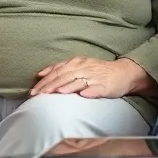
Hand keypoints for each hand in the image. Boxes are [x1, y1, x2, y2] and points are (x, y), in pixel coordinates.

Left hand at [31, 57, 145, 97]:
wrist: (124, 73)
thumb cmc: (98, 71)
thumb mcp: (78, 66)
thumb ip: (60, 69)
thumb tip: (41, 73)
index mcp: (76, 62)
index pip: (57, 71)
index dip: (44, 81)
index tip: (33, 90)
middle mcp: (84, 68)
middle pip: (64, 76)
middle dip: (50, 85)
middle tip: (38, 95)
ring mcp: (94, 77)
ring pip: (77, 81)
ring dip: (66, 87)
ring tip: (55, 93)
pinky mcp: (105, 86)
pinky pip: (95, 88)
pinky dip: (87, 91)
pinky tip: (81, 95)